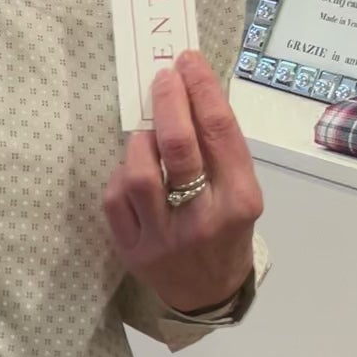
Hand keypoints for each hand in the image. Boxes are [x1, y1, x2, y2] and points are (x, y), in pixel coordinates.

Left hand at [103, 51, 262, 314]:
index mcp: (240, 200)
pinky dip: (121, 174)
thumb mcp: (240, 192)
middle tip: (164, 77)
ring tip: (148, 134)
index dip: (202, 89)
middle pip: (177, 147)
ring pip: (138, 173)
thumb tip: (190, 88)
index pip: (219, 131)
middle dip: (168, 102)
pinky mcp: (132, 249)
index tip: (188, 62)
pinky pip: (115, 198)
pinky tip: (133, 170)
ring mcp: (164, 237)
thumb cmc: (226, 229)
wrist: (209, 294)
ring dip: (140, 141)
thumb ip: (219, 149)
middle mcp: (203, 219)